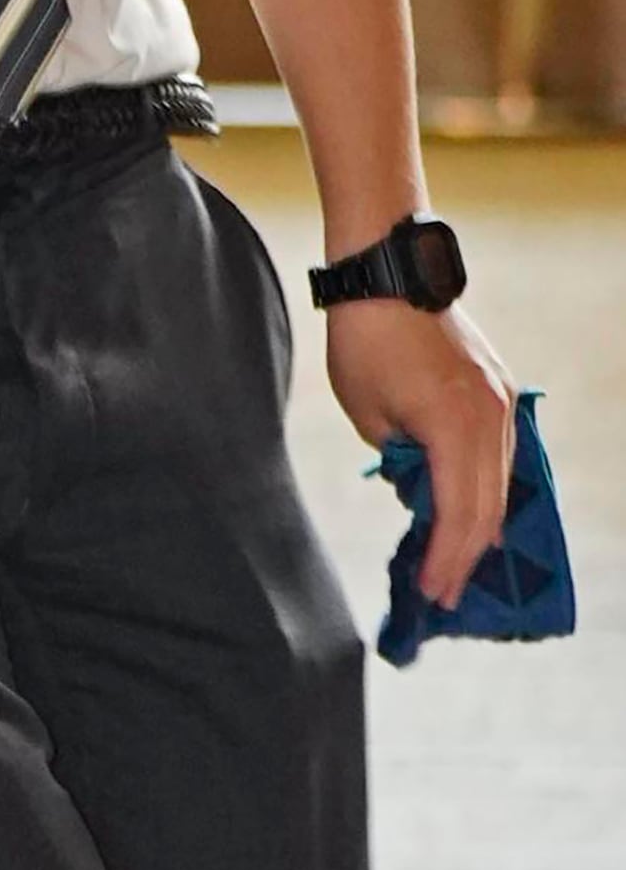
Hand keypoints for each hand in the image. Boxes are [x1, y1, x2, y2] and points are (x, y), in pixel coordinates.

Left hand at [324, 290, 517, 608]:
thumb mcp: (370, 415)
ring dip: (479, 527)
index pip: (458, 511)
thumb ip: (401, 462)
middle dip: (466, 556)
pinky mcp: (501, 393)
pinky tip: (470, 518)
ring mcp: (503, 403)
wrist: (391, 274)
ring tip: (457, 566)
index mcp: (456, 424)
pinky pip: (502, 457)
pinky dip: (486, 491)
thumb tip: (422, 496)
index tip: (431, 593)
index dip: (446, 558)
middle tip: (446, 595)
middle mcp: (492, 416)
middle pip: (488, 507)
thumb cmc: (366, 341)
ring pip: (502, 484)